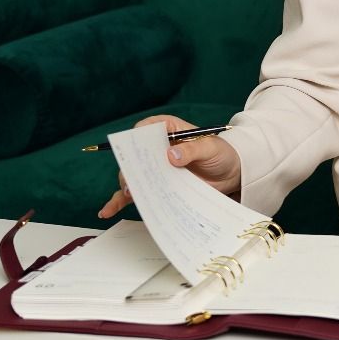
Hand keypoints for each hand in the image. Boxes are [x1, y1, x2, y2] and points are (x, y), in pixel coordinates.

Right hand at [97, 114, 242, 218]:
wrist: (230, 173)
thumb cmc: (221, 153)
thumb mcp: (210, 148)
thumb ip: (192, 150)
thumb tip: (171, 155)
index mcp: (169, 129)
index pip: (146, 128)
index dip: (137, 137)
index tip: (135, 150)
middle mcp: (157, 148)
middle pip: (134, 154)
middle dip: (130, 167)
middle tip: (133, 181)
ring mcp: (155, 168)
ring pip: (132, 175)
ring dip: (127, 185)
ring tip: (130, 194)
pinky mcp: (156, 185)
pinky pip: (135, 193)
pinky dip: (120, 201)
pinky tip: (108, 210)